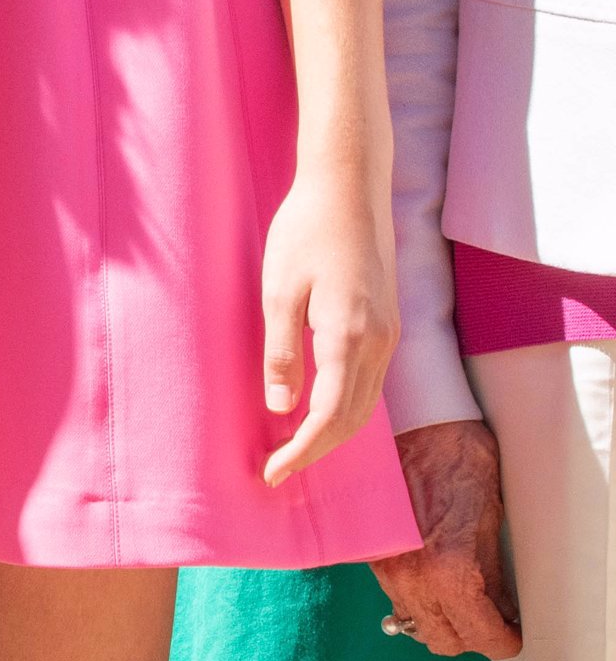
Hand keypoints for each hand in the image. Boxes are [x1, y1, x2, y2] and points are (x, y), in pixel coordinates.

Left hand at [260, 161, 398, 484]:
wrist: (349, 186)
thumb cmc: (306, 230)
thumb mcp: (279, 289)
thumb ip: (281, 351)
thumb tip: (280, 409)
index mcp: (349, 337)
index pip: (327, 417)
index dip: (301, 452)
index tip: (272, 474)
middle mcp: (379, 344)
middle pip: (351, 419)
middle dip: (316, 451)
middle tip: (277, 470)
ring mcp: (389, 333)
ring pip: (364, 404)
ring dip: (333, 432)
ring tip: (294, 448)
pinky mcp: (388, 322)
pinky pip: (369, 382)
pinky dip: (345, 406)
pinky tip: (320, 408)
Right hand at [372, 419, 521, 658]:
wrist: (414, 416)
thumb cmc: (458, 455)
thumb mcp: (490, 518)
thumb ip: (492, 574)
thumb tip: (501, 609)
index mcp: (448, 569)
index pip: (482, 636)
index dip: (504, 639)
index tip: (511, 632)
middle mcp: (411, 575)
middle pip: (443, 640)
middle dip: (472, 634)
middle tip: (489, 614)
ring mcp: (385, 564)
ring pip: (415, 622)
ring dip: (441, 618)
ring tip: (461, 595)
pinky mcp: (370, 550)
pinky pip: (396, 594)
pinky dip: (416, 596)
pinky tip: (432, 574)